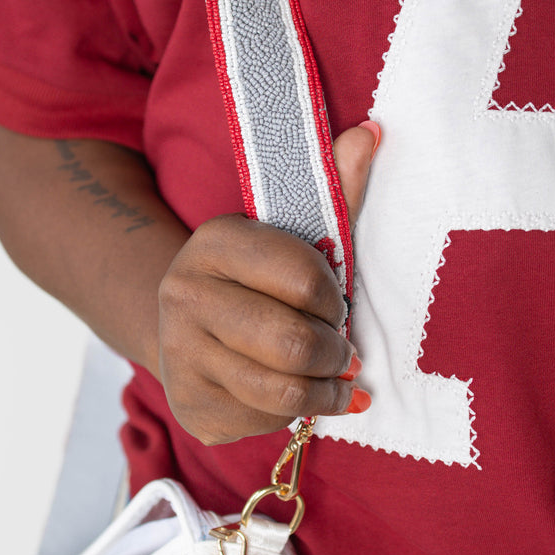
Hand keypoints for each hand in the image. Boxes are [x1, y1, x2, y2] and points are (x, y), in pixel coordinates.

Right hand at [157, 123, 378, 444]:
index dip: (333, 299)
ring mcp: (180, 354)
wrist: (190, 330)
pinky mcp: (191, 407)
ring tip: (335, 378)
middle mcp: (184, 294)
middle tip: (341, 350)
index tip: (333, 303)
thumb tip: (374, 132)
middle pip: (294, 343)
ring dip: (327, 390)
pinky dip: (295, 415)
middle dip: (334, 352)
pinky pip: (265, 423)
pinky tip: (295, 395)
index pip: (306, 277)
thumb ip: (338, 186)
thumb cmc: (261, 281)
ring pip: (284, 393)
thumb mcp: (297, 233)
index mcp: (215, 240)